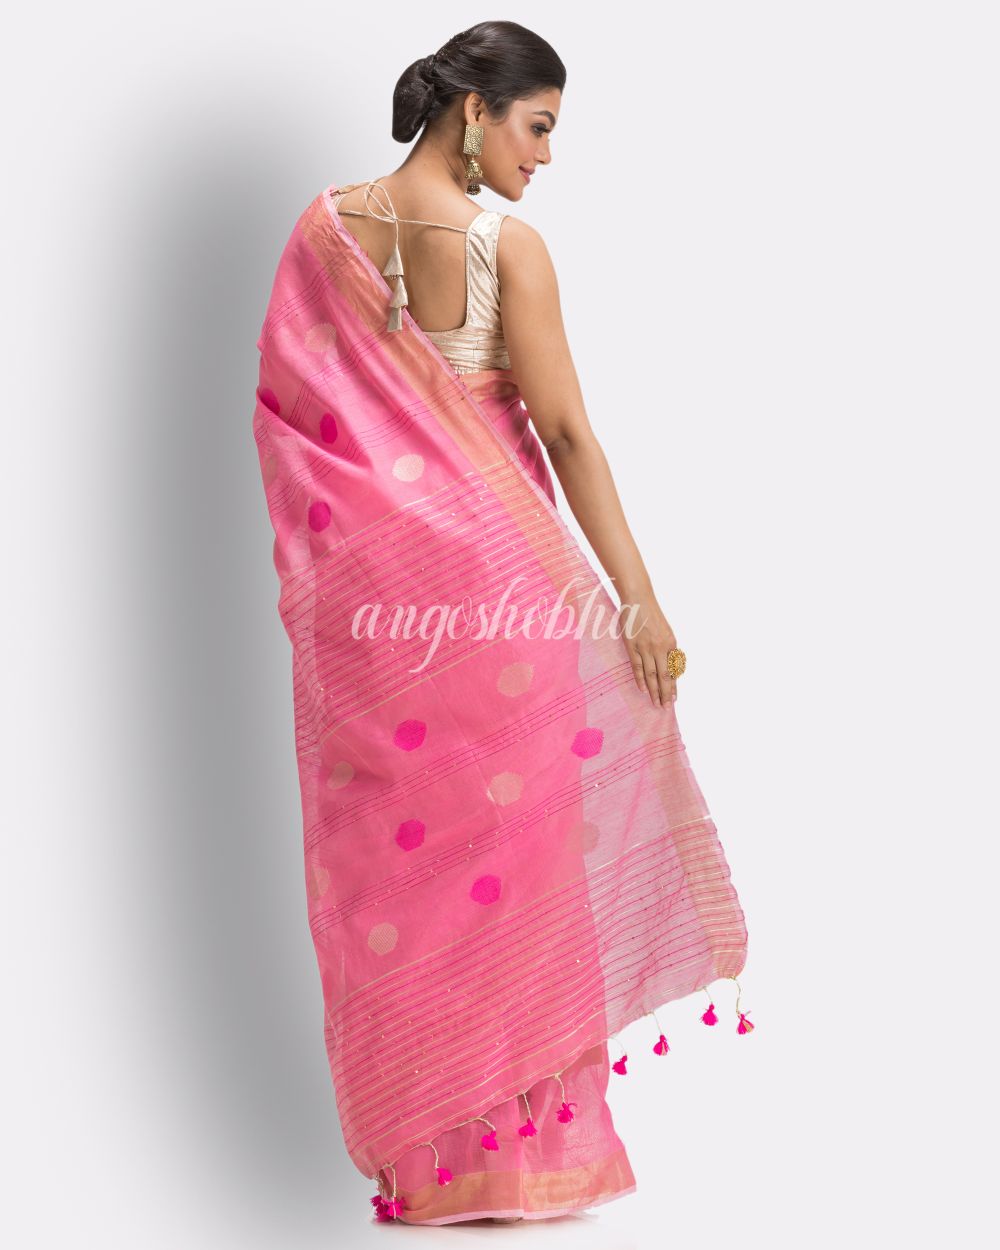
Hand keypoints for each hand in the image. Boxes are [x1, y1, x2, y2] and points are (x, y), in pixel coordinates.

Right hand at [618, 591, 678, 707]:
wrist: (638, 600)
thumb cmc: (652, 615)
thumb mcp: (667, 631)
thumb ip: (668, 649)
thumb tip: (671, 668)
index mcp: (670, 644)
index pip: (673, 671)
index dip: (674, 686)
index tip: (674, 699)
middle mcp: (660, 648)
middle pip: (664, 676)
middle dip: (665, 693)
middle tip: (665, 707)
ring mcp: (645, 648)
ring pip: (651, 675)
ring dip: (653, 691)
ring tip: (655, 703)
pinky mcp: (632, 646)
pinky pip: (637, 667)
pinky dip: (640, 679)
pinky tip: (643, 689)